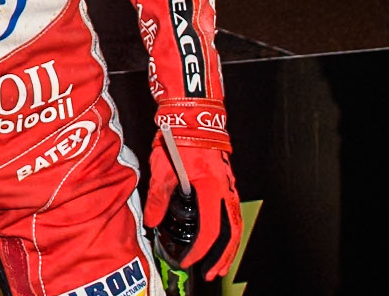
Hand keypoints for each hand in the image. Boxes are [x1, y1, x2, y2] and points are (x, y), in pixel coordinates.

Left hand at [144, 136, 240, 277]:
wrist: (192, 116)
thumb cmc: (179, 138)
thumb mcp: (163, 169)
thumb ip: (158, 198)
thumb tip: (152, 221)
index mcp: (212, 189)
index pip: (210, 230)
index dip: (201, 250)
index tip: (190, 261)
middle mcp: (226, 189)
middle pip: (232, 233)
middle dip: (223, 257)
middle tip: (212, 273)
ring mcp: (229, 185)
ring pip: (236, 224)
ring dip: (229, 247)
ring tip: (220, 263)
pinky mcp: (225, 181)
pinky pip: (232, 212)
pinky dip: (229, 230)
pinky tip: (220, 237)